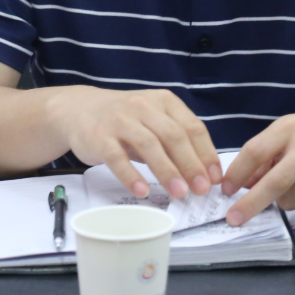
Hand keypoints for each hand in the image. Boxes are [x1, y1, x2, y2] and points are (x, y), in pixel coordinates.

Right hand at [48, 86, 221, 199]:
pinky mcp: (100, 137)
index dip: (206, 153)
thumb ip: (175, 141)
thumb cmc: (124, 120)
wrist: (79, 110)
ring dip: (167, 171)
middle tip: (202, 189)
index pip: (192, 127)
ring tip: (180, 193)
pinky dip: (131, 176)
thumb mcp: (152, 120)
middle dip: (191, 164)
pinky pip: (117, 158)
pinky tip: (143, 192)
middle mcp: (143, 106)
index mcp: (163, 101)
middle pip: (174, 136)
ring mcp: (120, 120)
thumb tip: (203, 173)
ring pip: (149, 145)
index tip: (215, 178)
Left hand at [220, 105, 294, 225]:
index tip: (226, 191)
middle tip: (233, 219)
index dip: (238, 174)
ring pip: (292, 202)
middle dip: (251, 204)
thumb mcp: (290, 131)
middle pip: (274, 183)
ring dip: (287, 200)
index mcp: (291, 128)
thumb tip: (242, 185)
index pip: (256, 152)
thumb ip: (266, 154)